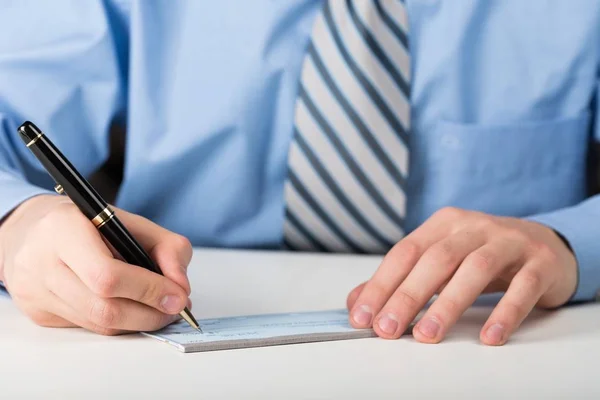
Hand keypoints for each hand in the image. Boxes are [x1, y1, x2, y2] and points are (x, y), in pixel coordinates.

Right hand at [0, 195, 192, 334]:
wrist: (32, 230)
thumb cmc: (87, 224)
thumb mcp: (132, 222)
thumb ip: (167, 247)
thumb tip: (181, 287)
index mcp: (64, 229)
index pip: (107, 275)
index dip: (148, 290)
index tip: (178, 296)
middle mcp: (41, 262)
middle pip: (103, 308)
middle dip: (149, 314)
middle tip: (175, 309)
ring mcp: (35, 292)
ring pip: (98, 324)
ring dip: (138, 322)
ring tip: (159, 309)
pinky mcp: (38, 313)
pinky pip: (88, 327)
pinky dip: (117, 322)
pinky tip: (129, 307)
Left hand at [346, 207, 576, 344]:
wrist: (545, 245)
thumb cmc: (482, 255)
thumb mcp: (440, 260)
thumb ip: (400, 280)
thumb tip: (358, 303)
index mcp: (443, 223)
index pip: (405, 252)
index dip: (381, 284)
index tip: (363, 317)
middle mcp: (474, 226)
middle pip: (436, 259)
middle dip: (408, 295)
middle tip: (388, 329)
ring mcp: (510, 241)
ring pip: (476, 268)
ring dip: (449, 304)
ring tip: (428, 336)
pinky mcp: (540, 262)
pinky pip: (523, 287)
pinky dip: (506, 312)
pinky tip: (490, 337)